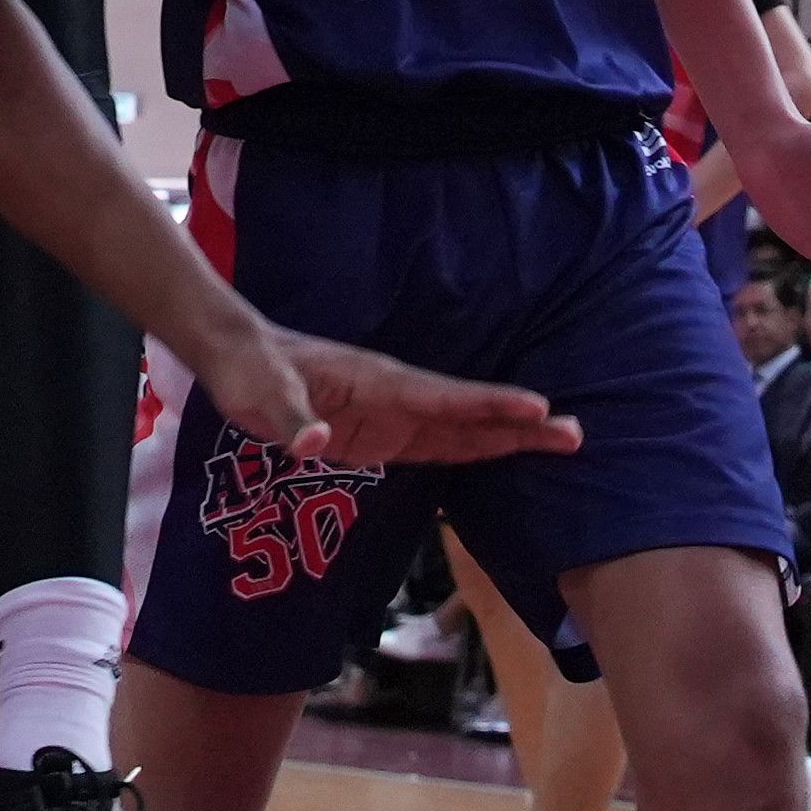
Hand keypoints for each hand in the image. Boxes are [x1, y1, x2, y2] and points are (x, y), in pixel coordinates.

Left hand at [192, 321, 580, 470]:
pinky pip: (437, 443)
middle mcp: (396, 396)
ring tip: (559, 442)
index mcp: (377, 382)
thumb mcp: (262, 398)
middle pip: (468, 414)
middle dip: (520, 424)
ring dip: (507, 437)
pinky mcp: (381, 433)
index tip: (538, 409)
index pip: (444, 398)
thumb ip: (293, 422)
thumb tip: (316, 443)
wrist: (236, 357)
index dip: (490, 407)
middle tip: (574, 434)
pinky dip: (473, 448)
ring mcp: (392, 414)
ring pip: (461, 429)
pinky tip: (502, 454)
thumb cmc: (250, 373)